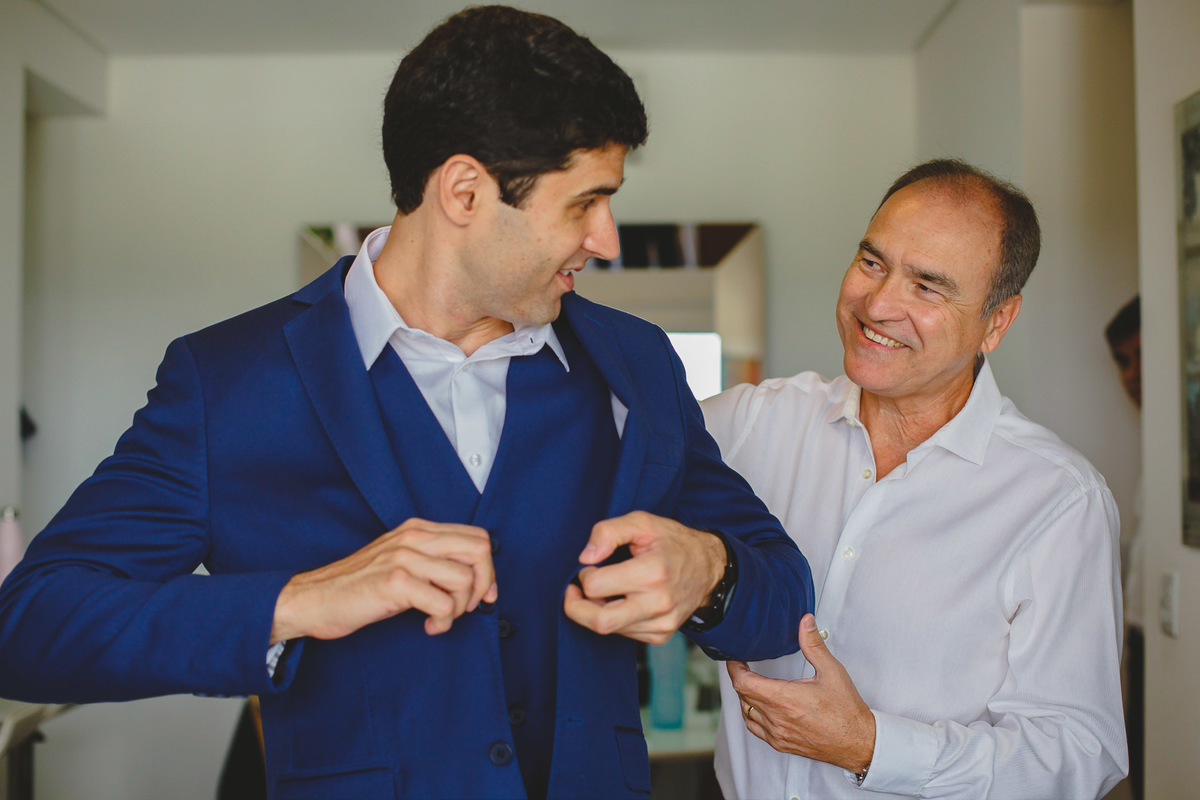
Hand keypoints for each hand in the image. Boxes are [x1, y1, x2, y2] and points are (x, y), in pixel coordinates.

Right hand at [271, 518, 497, 642]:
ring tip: (439, 618)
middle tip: (465, 608)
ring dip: (459, 609)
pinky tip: (428, 625)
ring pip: (464, 579)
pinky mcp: (395, 582)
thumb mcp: (399, 562)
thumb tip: (476, 580)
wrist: (312, 600)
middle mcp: (413, 538)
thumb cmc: (357, 586)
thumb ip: (432, 561)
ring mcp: (404, 558)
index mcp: (418, 530)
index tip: (482, 594)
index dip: (487, 569)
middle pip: (479, 551)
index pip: (476, 537)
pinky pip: (443, 604)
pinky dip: (442, 621)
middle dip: (482, 586)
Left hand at [562, 510, 724, 643]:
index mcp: (652, 572)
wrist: (709, 567)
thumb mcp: (642, 522)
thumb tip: (585, 557)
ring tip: (607, 590)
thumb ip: (608, 532)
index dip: (585, 575)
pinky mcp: (661, 635)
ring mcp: (661, 623)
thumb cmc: (672, 542)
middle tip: (573, 593)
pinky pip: (624, 634)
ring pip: (610, 630)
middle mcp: (658, 603)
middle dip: (576, 608)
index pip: (596, 586)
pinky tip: (623, 601)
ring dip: (598, 611)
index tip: (591, 566)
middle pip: (600, 621)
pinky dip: (615, 619)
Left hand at [727, 614, 874, 772]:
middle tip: (744, 666)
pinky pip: (755, 729)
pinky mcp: (781, 744)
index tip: (736, 659)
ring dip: (745, 696)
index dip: (735, 668)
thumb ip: (813, 644)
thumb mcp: (831, 671)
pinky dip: (752, 715)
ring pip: (746, 712)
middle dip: (741, 678)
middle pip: (742, 695)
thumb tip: (805, 623)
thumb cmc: (846, 711)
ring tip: (752, 683)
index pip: (743, 682)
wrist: (858, 742)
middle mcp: (777, 718)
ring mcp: (777, 734)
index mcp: (784, 699)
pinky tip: (759, 707)